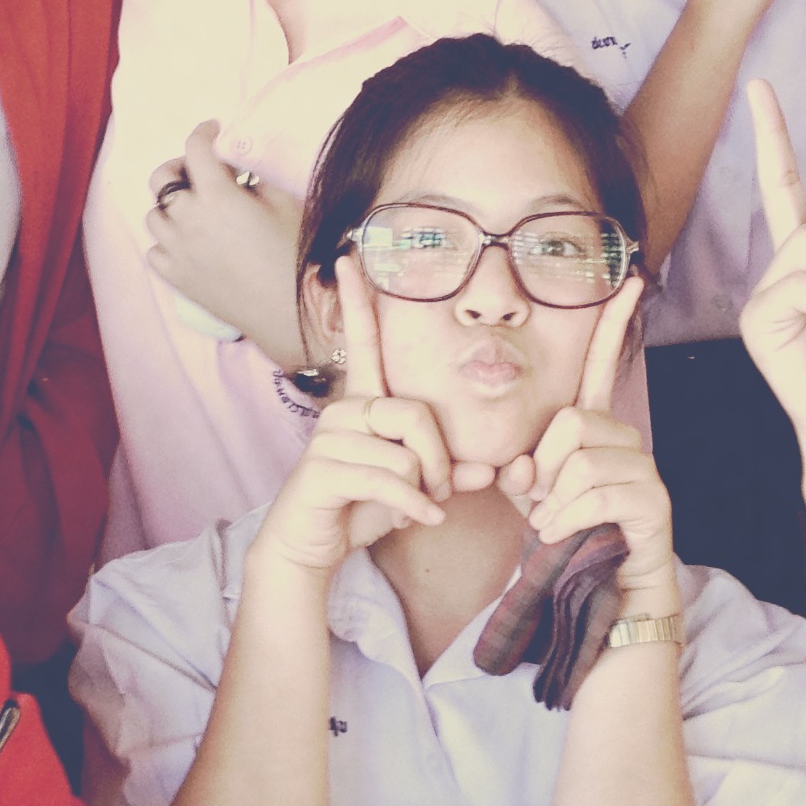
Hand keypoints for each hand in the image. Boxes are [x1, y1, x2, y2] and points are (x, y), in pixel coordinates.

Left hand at [145, 123, 307, 366]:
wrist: (290, 311)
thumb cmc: (294, 254)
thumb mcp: (282, 203)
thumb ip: (253, 181)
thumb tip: (238, 176)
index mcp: (216, 195)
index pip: (196, 148)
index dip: (203, 132)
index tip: (212, 130)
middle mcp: (187, 219)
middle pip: (161, 179)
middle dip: (179, 167)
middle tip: (200, 172)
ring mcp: (177, 251)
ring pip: (153, 216)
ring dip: (171, 207)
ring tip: (193, 211)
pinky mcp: (177, 278)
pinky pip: (154, 252)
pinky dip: (165, 242)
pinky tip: (186, 243)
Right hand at [253, 257, 491, 575]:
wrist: (312, 546)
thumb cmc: (362, 508)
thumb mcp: (415, 488)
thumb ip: (451, 473)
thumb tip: (493, 470)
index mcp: (363, 403)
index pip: (361, 343)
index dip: (356, 302)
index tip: (348, 259)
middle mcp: (344, 410)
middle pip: (417, 415)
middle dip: (439, 461)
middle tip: (436, 492)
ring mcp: (329, 437)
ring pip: (406, 453)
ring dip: (423, 490)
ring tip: (412, 507)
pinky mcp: (322, 468)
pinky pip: (389, 479)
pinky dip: (411, 505)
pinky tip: (415, 520)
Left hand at [496, 275, 679, 609]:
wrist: (602, 591)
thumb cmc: (566, 536)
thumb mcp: (528, 496)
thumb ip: (516, 470)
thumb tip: (516, 468)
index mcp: (594, 428)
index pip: (602, 367)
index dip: (613, 325)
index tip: (629, 280)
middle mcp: (625, 439)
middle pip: (572, 421)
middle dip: (542, 467)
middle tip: (540, 503)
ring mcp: (644, 468)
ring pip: (581, 462)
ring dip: (553, 502)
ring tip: (553, 525)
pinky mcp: (654, 502)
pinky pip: (596, 494)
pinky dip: (566, 519)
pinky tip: (560, 536)